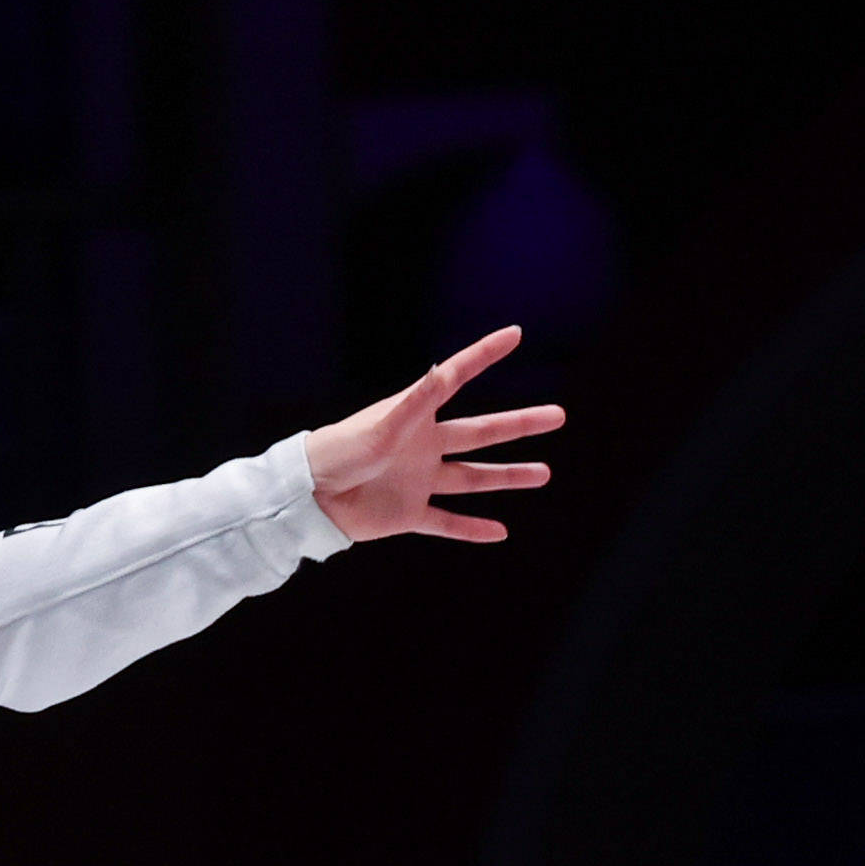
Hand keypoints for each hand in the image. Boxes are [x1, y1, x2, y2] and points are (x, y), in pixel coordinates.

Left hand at [306, 327, 563, 545]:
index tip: (513, 334)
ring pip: (472, 479)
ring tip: (544, 473)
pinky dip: (471, 529)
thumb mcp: (382, 425)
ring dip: (507, 476)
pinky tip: (500, 532)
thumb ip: (417, 401)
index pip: (456, 379)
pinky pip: (445, 522)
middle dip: (519, 425)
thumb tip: (446, 371)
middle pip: (481, 433)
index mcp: (415, 418)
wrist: (306, 498)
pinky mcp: (407, 513)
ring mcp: (418, 480)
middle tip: (558, 416)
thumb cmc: (338, 452)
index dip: (483, 356)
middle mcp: (422, 446)